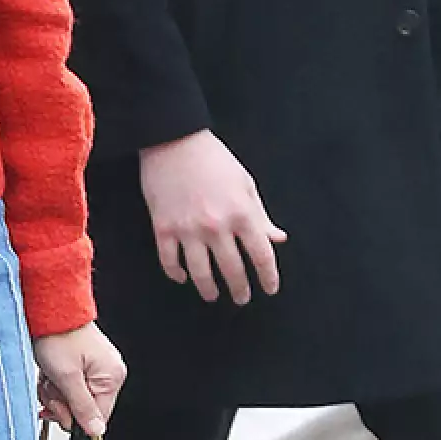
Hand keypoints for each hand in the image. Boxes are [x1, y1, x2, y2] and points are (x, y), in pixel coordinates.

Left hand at [34, 323, 125, 437]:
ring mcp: (95, 368)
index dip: (73, 417)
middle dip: (60, 402)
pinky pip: (69, 385)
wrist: (48, 308)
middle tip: (49, 386)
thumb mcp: (67, 377)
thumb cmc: (58, 336)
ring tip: (47, 376)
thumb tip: (97, 432)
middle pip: (83, 409)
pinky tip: (48, 373)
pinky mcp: (83, 364)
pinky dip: (55, 382)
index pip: (97, 416)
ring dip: (54, 392)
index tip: (55, 407)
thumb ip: (82, 407)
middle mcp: (108, 373)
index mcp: (111, 377)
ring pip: (72, 398)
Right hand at [139, 130, 286, 305]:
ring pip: (200, 273)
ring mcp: (188, 230)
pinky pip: (169, 261)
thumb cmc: (213, 159)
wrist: (173, 141)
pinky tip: (182, 277)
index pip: (261, 256)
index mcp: (242, 214)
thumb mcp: (245, 184)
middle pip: (232, 270)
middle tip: (241, 299)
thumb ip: (261, 215)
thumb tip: (277, 238)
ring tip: (213, 295)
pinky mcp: (163, 228)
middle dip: (240, 289)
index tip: (270, 288)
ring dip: (209, 289)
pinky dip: (176, 273)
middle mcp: (217, 227)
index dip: (268, 277)